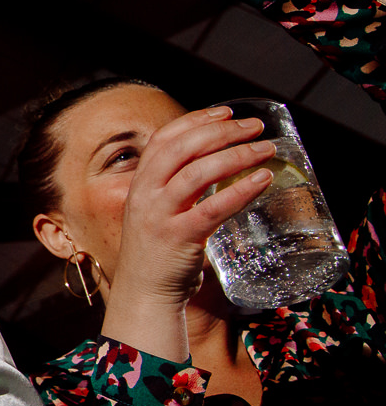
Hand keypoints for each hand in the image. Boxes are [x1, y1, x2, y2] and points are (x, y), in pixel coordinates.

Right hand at [99, 108, 273, 353]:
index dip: (195, 120)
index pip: (164, 139)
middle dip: (221, 131)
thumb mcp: (158, 211)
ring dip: (235, 155)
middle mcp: (146, 195)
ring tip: (265, 149)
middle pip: (182, 148)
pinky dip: (239, 190)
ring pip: (197, 173)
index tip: (225, 111)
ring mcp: (160, 216)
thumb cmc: (158, 253)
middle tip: (254, 126)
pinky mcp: (179, 238)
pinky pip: (212, 208)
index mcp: (140, 184)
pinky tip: (261, 180)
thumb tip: (219, 165)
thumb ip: (178, 189)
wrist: (144, 294)